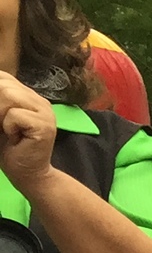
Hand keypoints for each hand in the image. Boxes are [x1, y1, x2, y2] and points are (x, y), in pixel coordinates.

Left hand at [0, 73, 57, 197]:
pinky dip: (9, 127)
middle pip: (4, 85)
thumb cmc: (8, 147)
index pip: (2, 77)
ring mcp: (45, 112)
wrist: (28, 175)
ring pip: (8, 95)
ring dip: (0, 115)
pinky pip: (15, 115)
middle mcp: (39, 100)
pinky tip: (17, 138)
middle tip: (2, 126)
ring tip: (8, 131)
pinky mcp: (45, 125)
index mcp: (27, 95)